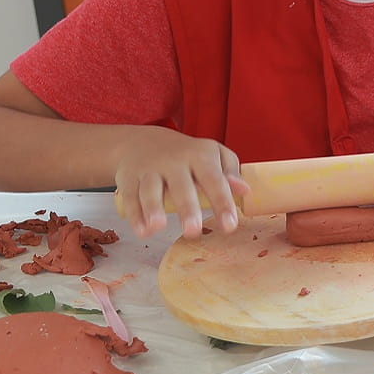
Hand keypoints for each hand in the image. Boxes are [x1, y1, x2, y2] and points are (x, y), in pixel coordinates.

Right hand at [111, 127, 247, 239]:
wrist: (143, 142)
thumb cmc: (188, 155)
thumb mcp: (214, 154)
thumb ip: (231, 171)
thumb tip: (244, 190)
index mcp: (200, 156)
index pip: (214, 180)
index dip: (222, 203)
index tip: (230, 226)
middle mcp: (174, 162)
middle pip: (181, 186)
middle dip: (187, 208)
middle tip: (193, 231)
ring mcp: (150, 170)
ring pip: (151, 189)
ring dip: (153, 208)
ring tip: (157, 227)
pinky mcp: (129, 178)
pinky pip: (130, 197)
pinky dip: (134, 215)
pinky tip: (142, 230)